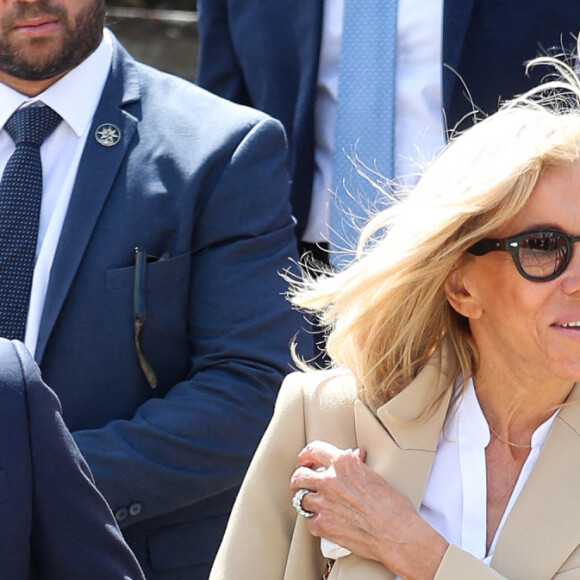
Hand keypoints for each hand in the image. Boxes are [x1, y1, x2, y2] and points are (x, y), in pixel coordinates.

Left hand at [290, 441, 447, 579]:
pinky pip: (308, 522)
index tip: (305, 460)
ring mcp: (324, 503)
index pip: (313, 449)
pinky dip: (314, 522)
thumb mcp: (374, 475)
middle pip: (299, 475)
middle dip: (299, 479)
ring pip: (300, 498)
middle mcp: (330, 480)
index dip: (306, 455)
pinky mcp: (323, 525)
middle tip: (302, 483)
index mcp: (343, 462)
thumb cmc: (393, 505)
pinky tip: (324, 522)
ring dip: (306, 501)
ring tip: (313, 504)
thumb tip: (354, 455)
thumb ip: (357, 464)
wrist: (398, 533)